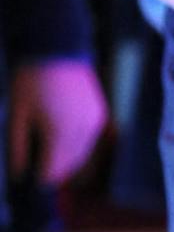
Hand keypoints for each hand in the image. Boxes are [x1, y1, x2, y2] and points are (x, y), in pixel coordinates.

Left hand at [8, 58, 107, 186]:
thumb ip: (18, 148)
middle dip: (52, 173)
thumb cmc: (31, 82)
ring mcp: (94, 123)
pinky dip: (77, 147)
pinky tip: (62, 140)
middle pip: (68, 168)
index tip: (27, 180)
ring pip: (81, 157)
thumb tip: (19, 175)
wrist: (57, 50)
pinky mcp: (99, 115)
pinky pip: (90, 142)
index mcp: (59, 134)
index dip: (38, 181)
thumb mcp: (16, 116)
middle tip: (34, 168)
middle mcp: (82, 131)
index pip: (51, 174)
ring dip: (65, 162)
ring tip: (46, 154)